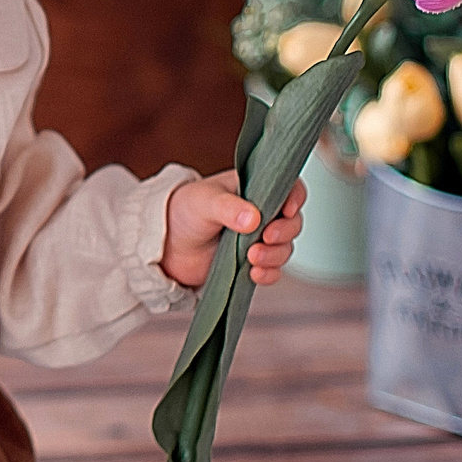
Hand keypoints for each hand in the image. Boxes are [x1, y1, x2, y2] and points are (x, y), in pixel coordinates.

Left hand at [159, 171, 306, 289]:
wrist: (165, 244)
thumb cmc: (183, 210)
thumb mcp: (203, 202)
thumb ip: (228, 207)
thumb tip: (254, 219)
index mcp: (253, 189)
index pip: (289, 187)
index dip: (295, 197)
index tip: (287, 210)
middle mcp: (262, 213)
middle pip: (292, 222)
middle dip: (284, 231)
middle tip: (265, 237)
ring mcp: (258, 239)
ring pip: (284, 248)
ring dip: (275, 255)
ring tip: (251, 257)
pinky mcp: (251, 263)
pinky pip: (273, 271)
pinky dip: (269, 273)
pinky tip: (255, 274)